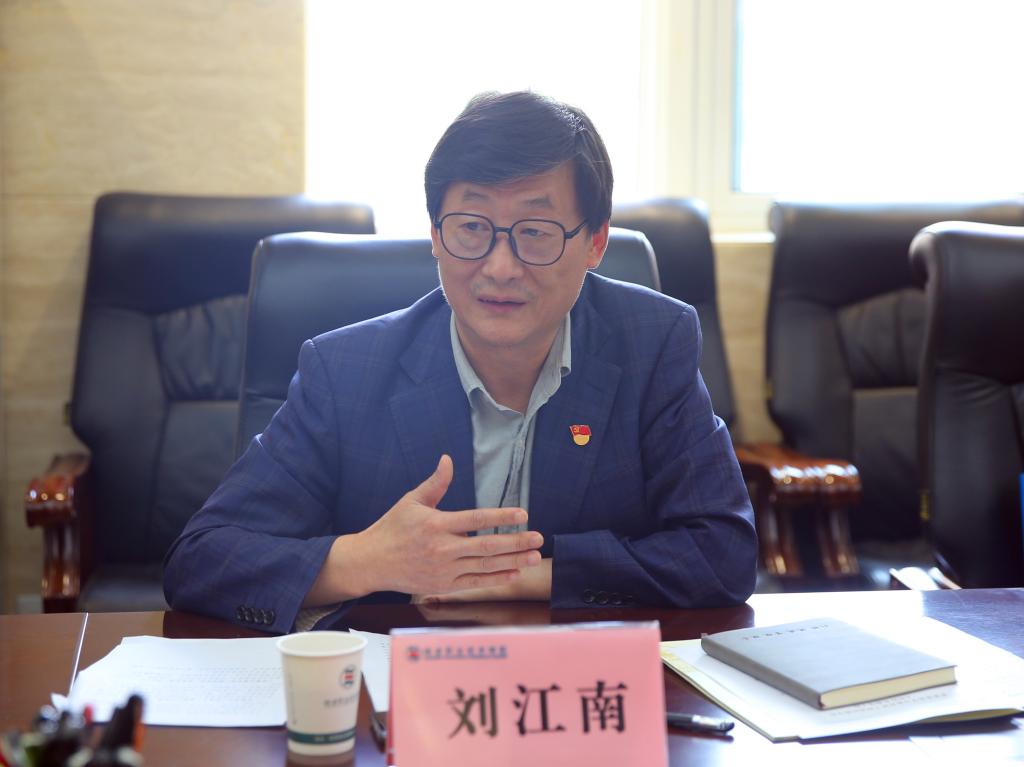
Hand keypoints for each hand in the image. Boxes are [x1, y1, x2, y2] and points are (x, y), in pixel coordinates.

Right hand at [305, 455, 543, 604]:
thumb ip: (435, 483)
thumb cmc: (391, 528)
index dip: (501, 517)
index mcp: (436, 524)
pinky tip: (514, 573)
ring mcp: (443, 570)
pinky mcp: (442, 586)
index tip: (522, 514)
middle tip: (539, 538)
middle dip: (515, 542)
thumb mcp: (411, 501)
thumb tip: (448, 459)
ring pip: (484, 566)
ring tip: (534, 557)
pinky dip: (495, 579)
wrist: (370, 563)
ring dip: (512, 561)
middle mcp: (442, 548)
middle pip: (486, 546)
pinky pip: (474, 584)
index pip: (476, 519)